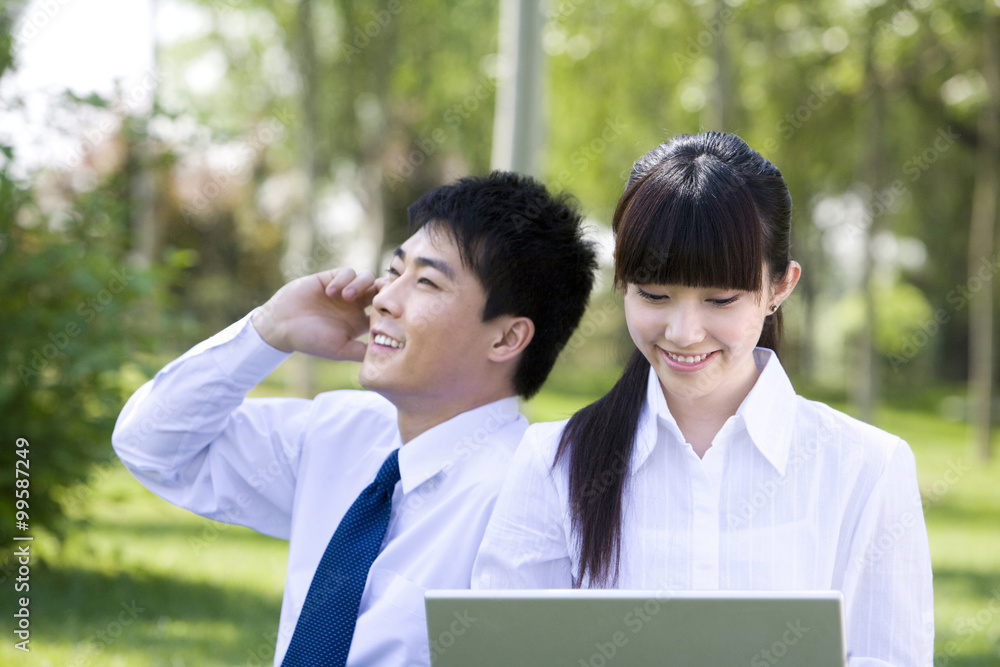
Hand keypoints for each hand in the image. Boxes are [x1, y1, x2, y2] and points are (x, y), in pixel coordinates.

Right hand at [251, 268, 382, 360]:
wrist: (281, 325)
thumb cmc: (310, 341)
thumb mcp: (340, 350)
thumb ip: (361, 351)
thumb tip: (387, 354)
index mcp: (359, 323)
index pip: (384, 312)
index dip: (390, 309)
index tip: (390, 310)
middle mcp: (355, 305)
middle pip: (380, 290)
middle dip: (383, 289)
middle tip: (381, 293)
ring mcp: (343, 290)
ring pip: (367, 278)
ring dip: (360, 284)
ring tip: (346, 296)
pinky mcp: (331, 278)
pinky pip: (347, 272)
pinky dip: (343, 279)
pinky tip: (330, 292)